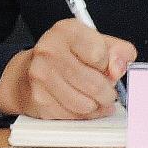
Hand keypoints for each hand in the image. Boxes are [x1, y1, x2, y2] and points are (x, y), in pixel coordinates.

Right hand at [0, 18, 136, 119]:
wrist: (28, 71)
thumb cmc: (68, 56)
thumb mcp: (99, 43)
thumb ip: (119, 52)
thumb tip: (118, 70)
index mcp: (65, 31)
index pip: (100, 55)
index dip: (108, 65)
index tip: (104, 65)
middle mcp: (48, 51)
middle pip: (95, 84)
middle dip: (107, 92)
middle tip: (105, 89)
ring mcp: (40, 77)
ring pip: (86, 105)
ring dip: (95, 105)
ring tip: (92, 97)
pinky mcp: (38, 100)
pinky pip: (73, 116)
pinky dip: (81, 114)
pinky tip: (78, 104)